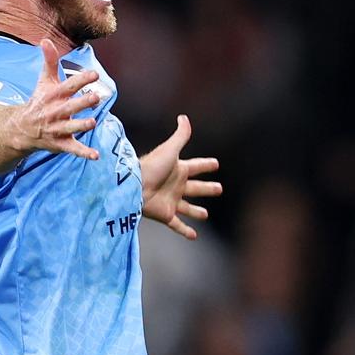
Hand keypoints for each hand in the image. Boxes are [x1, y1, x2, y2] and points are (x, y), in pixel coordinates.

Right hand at [6, 38, 101, 160]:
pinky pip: (72, 149)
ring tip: (92, 122)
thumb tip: (45, 39)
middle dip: (82, 102)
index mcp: (53, 96)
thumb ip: (49, 61)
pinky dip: (83, 153)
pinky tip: (95, 156)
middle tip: (96, 97)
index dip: (81, 80)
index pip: (68, 86)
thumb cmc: (39, 101)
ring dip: (80, 126)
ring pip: (70, 128)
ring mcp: (57, 129)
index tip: (94, 74)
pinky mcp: (61, 143)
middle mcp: (55, 112)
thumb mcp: (44, 81)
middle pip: (70, 106)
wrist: (22, 129)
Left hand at [139, 115, 221, 239]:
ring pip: (188, 207)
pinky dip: (186, 230)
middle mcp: (176, 185)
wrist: (135, 186)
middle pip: (196, 187)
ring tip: (205, 214)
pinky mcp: (166, 215)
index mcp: (178, 169)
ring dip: (197, 211)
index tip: (216, 164)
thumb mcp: (169, 149)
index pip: (196, 166)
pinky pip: (178, 225)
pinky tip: (194, 236)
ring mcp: (171, 201)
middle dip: (207, 188)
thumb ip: (180, 135)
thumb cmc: (152, 166)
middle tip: (219, 188)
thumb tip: (184, 117)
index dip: (205, 165)